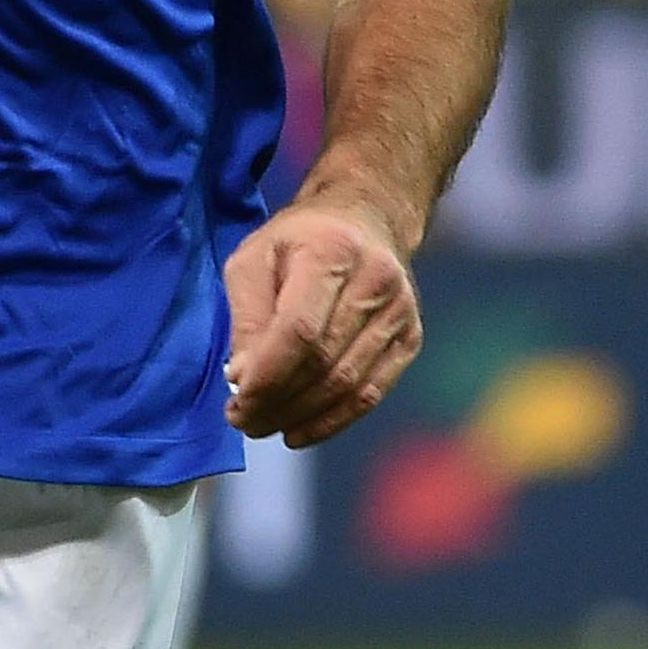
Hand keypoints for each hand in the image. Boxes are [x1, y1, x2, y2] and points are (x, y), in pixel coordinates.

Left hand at [222, 195, 422, 448]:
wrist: (366, 218)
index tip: (236, 403)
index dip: (267, 377)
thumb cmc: (299, 240)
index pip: (300, 330)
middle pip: (324, 362)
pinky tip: (299, 430)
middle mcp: (376, 280)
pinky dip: (333, 421)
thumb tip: (244, 379)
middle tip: (243, 421)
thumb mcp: (254, 259)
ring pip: (348, 385)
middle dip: (277, 402)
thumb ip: (247, 317)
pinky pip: (372, 393)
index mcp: (331, 251)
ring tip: (265, 425)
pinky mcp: (411, 336)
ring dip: (301, 417)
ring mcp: (400, 311)